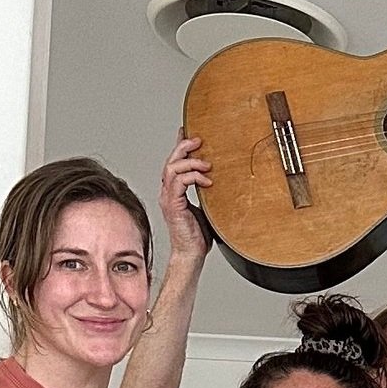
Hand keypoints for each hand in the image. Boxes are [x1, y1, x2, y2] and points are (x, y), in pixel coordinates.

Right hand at [158, 133, 211, 265]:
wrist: (192, 254)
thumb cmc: (198, 236)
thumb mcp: (206, 207)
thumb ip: (206, 192)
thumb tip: (218, 180)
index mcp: (174, 191)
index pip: (174, 163)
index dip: (180, 146)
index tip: (190, 133)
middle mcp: (168, 192)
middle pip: (171, 161)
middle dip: (184, 147)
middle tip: (199, 140)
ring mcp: (168, 198)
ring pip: (172, 169)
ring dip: (190, 162)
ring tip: (206, 164)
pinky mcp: (173, 206)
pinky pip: (178, 183)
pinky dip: (193, 178)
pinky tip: (207, 181)